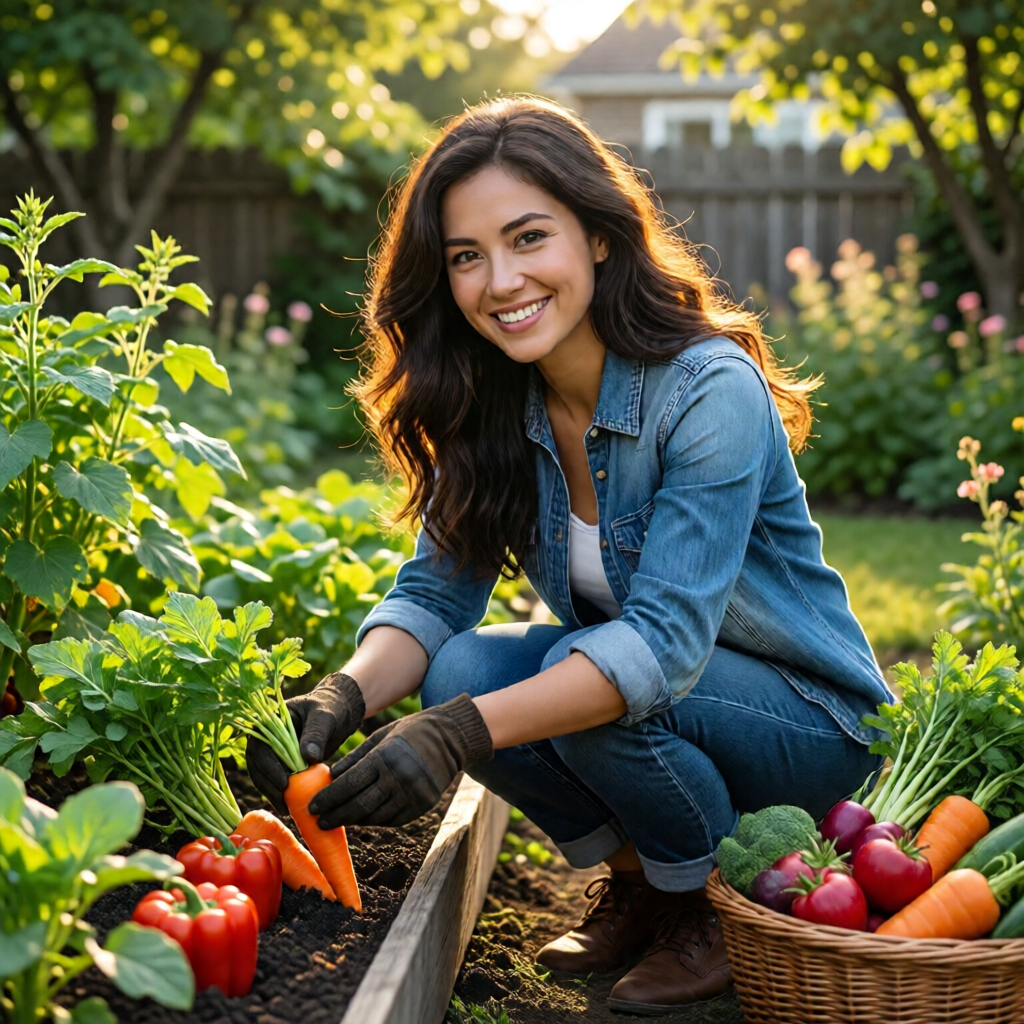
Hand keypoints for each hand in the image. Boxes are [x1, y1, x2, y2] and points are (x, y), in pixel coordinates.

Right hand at [246, 671, 365, 812]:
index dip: (268, 766)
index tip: (284, 782)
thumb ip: (316, 734)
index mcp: (270, 721)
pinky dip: (279, 795)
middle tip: (284, 801)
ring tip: (286, 809)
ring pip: (262, 776)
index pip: (260, 746)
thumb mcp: (325, 718)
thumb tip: (308, 757)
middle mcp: (265, 737)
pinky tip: (290, 808)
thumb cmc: (331, 710)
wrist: (338, 713)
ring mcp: (271, 752)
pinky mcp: (280, 764)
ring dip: (271, 794)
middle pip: (256, 765)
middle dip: (268, 785)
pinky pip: (274, 781)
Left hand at [308, 694, 492, 827]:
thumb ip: (356, 757)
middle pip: (359, 805)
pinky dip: (373, 820)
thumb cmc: (411, 732)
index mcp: (385, 757)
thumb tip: (330, 777)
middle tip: (318, 822)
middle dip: (336, 815)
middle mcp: (399, 778)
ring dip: (353, 820)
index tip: (312, 807)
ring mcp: (413, 795)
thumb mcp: (381, 736)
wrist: (452, 738)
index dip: (328, 798)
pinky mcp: (422, 806)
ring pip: (375, 816)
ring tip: (336, 820)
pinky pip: (392, 819)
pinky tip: (360, 819)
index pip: (349, 784)